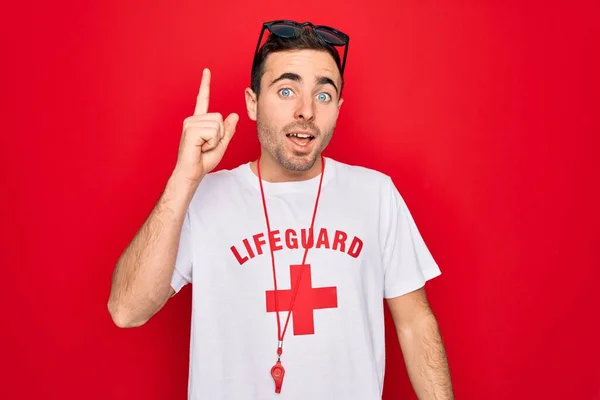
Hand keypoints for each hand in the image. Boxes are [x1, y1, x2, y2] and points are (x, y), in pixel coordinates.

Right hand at [174, 68, 238, 183]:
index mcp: (199, 121)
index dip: (205, 84)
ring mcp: (190, 124)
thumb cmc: (203, 160)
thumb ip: (228, 130)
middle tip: (207, 145)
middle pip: (220, 117)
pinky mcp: (191, 130)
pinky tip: (200, 147)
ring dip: (216, 140)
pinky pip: (213, 131)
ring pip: (218, 125)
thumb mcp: (221, 144)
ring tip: (203, 147)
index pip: (202, 99)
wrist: (192, 173)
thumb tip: (234, 115)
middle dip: (220, 135)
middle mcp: (193, 119)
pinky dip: (212, 142)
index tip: (206, 71)